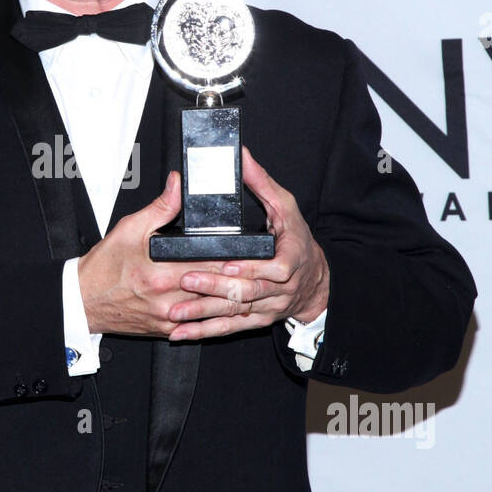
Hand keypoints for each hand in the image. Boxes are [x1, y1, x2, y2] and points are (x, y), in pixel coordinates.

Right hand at [78, 171, 244, 337]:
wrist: (83, 301)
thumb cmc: (103, 267)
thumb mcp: (130, 228)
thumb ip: (161, 207)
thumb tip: (178, 185)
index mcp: (162, 273)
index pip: (212, 265)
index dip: (236, 258)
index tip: (252, 252)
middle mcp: (169, 299)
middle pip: (217, 288)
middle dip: (239, 278)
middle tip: (259, 269)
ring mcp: (170, 318)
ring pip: (213, 309)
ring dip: (231, 298)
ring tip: (249, 287)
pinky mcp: (167, 330)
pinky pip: (198, 325)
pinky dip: (213, 315)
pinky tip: (225, 306)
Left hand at [165, 147, 329, 341]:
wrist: (315, 279)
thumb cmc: (298, 240)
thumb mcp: (286, 206)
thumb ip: (262, 182)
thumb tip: (243, 156)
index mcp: (288, 259)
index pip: (273, 269)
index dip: (251, 267)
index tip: (228, 263)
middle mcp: (278, 288)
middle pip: (247, 291)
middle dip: (216, 288)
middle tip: (187, 282)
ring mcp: (266, 307)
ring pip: (234, 312)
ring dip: (204, 314)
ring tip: (176, 313)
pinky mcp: (255, 319)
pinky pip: (228, 327)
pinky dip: (204, 331)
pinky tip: (181, 334)